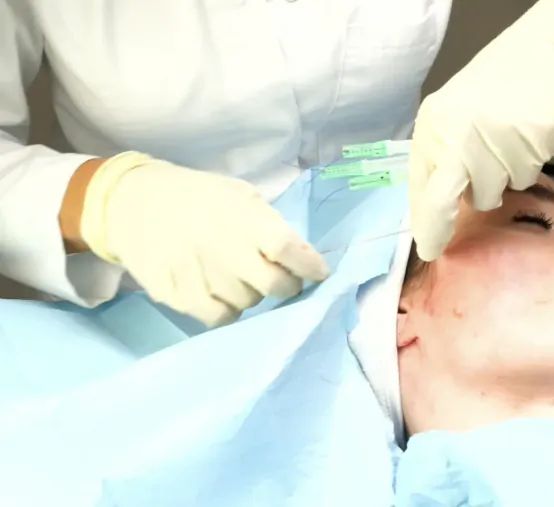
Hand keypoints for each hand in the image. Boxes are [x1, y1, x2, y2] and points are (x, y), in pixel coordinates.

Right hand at [80, 152, 328, 325]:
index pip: (286, 248)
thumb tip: (303, 257)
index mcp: (240, 216)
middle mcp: (221, 247)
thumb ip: (270, 224)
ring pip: (249, 304)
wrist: (130, 203)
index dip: (310, 266)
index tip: (320, 273)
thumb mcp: (238, 195)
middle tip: (285, 280)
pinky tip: (222, 292)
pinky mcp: (177, 296)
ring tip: (240, 276)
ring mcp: (198, 274)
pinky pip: (220, 317)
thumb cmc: (196, 197)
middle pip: (273, 285)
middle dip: (289, 287)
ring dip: (254, 294)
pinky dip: (229, 310)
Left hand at [408, 0, 553, 260]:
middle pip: (444, 199)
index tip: (427, 246)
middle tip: (437, 245)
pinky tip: (523, 141)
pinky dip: (524, 167)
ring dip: (498, 181)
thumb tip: (431, 211)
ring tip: (503, 149)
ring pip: (491, 193)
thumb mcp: (453, 120)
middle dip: (441, 226)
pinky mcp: (530, 142)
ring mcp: (494, 138)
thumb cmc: (494, 93)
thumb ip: (441, 159)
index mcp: (435, 127)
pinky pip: (523, 178)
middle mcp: (458, 133)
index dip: (425, 224)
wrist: (543, 56)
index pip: (423, 188)